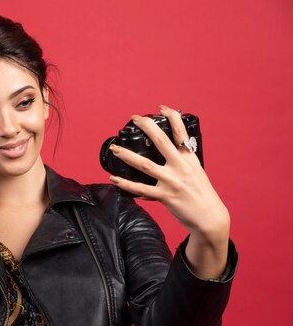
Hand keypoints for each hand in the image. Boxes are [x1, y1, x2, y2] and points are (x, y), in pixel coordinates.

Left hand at [108, 105, 229, 276]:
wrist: (210, 217)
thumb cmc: (201, 194)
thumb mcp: (196, 171)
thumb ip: (181, 161)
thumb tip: (169, 151)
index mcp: (190, 158)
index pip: (180, 132)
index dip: (171, 117)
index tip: (161, 107)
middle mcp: (181, 167)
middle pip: (160, 141)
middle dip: (146, 127)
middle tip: (133, 118)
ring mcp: (172, 182)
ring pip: (145, 165)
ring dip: (127, 155)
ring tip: (115, 148)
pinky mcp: (166, 196)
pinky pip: (141, 189)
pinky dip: (126, 184)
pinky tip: (114, 179)